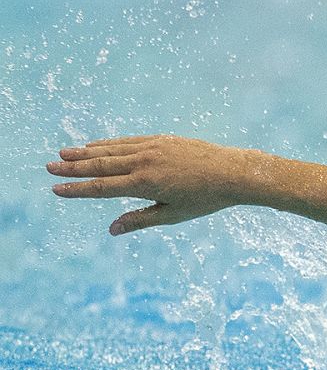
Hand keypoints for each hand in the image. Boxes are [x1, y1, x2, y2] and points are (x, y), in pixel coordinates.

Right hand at [47, 135, 263, 234]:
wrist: (234, 173)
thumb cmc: (206, 199)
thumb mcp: (173, 215)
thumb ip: (140, 219)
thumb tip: (112, 230)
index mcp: (146, 184)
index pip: (102, 187)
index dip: (77, 189)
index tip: (56, 189)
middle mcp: (145, 162)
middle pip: (101, 165)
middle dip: (73, 167)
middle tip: (48, 167)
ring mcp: (153, 148)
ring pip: (112, 150)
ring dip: (86, 152)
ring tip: (64, 154)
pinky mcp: (162, 139)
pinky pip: (128, 141)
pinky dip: (109, 143)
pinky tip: (96, 145)